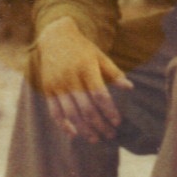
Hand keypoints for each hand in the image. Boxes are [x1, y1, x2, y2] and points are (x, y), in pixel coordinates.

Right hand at [35, 16, 132, 142]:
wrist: (55, 38)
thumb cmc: (82, 49)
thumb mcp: (100, 56)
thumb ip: (114, 73)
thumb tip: (129, 88)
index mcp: (86, 68)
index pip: (99, 95)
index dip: (109, 111)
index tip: (117, 122)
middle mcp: (71, 78)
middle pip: (86, 108)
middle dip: (99, 124)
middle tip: (110, 135)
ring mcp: (57, 85)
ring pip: (70, 113)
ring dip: (84, 129)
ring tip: (95, 139)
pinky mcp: (47, 90)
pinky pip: (54, 112)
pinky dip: (63, 125)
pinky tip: (74, 134)